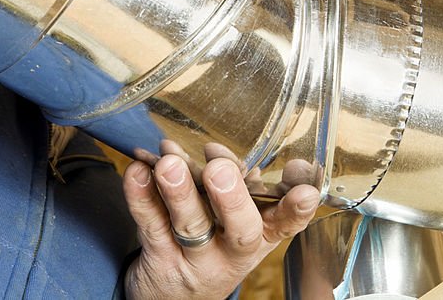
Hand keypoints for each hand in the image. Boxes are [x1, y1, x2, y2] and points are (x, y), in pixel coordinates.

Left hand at [123, 141, 320, 299]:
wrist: (174, 297)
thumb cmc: (215, 243)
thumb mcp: (240, 223)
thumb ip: (244, 187)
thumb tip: (234, 157)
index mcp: (262, 235)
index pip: (287, 223)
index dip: (297, 207)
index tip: (305, 191)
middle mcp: (234, 252)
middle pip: (239, 230)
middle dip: (230, 198)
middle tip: (219, 170)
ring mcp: (197, 260)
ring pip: (190, 226)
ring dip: (179, 191)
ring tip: (169, 164)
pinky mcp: (161, 260)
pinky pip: (150, 226)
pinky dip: (141, 196)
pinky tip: (137, 172)